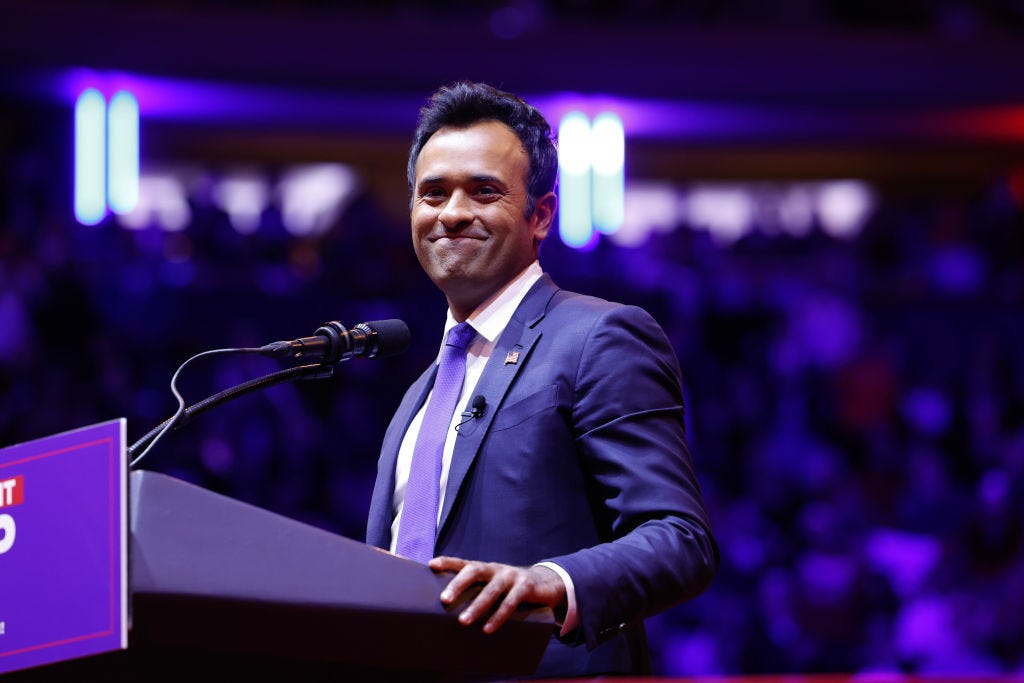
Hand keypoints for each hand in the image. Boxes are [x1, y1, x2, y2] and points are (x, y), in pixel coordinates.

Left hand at [429, 556, 566, 633]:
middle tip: (444, 600)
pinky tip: (488, 628)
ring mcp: (511, 576)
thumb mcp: (493, 586)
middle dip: (458, 584)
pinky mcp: (526, 586)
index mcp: (485, 569)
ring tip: (463, 621)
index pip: (463, 563)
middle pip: (474, 571)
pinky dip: (499, 615)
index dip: (448, 562)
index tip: (432, 565)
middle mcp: (496, 569)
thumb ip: (476, 593)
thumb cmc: (510, 589)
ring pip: (492, 589)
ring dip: (477, 606)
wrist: (546, 584)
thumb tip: (448, 614)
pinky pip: (511, 601)